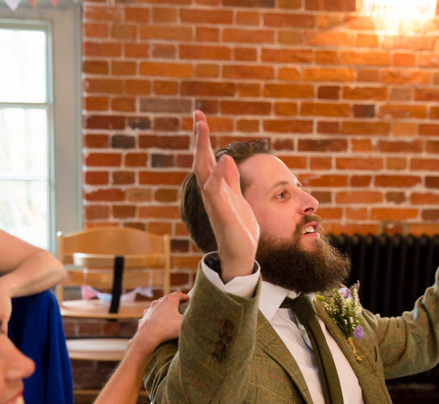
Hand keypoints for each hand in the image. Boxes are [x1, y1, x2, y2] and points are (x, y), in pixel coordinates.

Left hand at [132, 291, 188, 353]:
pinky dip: (155, 316)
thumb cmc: (168, 328)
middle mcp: (159, 302)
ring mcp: (150, 309)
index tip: (188, 299)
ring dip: (163, 309)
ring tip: (167, 315)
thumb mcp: (184, 322)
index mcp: (170, 300)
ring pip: (158, 306)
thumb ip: (189, 318)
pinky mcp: (145, 316)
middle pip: (168, 299)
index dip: (184, 296)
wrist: (149, 336)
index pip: (178, 294)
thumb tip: (193, 317)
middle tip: (179, 306)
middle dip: (174, 302)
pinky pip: (151, 315)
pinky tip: (156, 321)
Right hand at [192, 110, 258, 281]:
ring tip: (203, 128)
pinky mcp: (223, 215)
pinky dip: (219, 177)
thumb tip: (226, 160)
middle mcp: (211, 193)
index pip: (206, 158)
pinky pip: (217, 193)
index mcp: (215, 187)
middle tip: (198, 115)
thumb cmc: (238, 226)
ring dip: (203, 150)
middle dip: (200, 138)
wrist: (241, 253)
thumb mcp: (236, 197)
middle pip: (201, 161)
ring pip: (204, 172)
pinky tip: (223, 160)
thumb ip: (230, 180)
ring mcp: (215, 203)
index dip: (203, 138)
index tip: (200, 116)